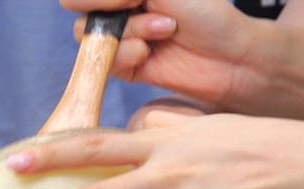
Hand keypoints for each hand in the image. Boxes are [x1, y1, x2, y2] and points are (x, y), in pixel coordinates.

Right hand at [63, 0, 275, 108]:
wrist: (232, 55)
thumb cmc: (205, 12)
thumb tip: (71, 1)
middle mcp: (119, 10)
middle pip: (79, 9)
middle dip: (110, 7)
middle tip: (140, 4)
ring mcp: (121, 38)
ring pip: (90, 36)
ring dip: (127, 31)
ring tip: (164, 30)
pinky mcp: (126, 67)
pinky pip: (104, 62)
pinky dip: (125, 54)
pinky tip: (150, 53)